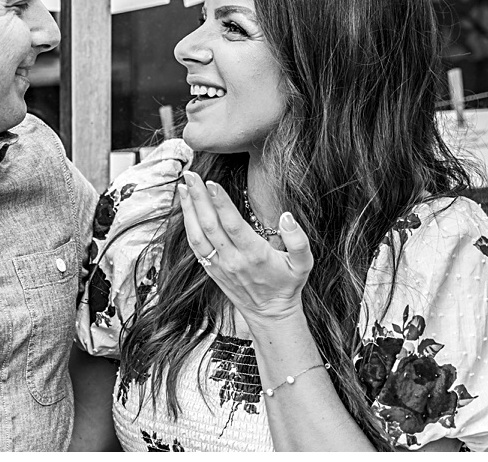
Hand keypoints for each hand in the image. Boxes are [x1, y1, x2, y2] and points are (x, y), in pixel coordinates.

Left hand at [177, 171, 313, 323]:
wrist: (270, 313)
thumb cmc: (287, 284)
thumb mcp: (303, 264)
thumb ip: (298, 240)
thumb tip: (287, 216)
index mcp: (255, 254)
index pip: (232, 224)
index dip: (220, 203)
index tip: (210, 182)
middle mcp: (233, 259)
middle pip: (210, 225)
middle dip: (198, 197)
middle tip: (190, 174)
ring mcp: (219, 265)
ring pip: (197, 235)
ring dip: (188, 209)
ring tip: (183, 186)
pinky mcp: (210, 269)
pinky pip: (195, 246)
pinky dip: (187, 226)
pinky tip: (185, 209)